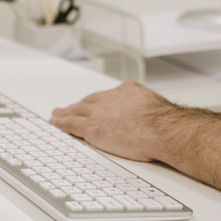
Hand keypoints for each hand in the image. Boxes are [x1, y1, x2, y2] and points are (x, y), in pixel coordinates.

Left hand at [49, 81, 177, 161]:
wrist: (161, 129)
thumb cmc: (165, 124)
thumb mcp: (157, 108)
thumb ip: (149, 110)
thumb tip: (155, 118)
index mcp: (127, 91)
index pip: (108, 96)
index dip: (98, 101)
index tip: (94, 103)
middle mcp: (111, 99)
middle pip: (89, 101)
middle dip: (80, 105)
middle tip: (71, 107)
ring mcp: (100, 113)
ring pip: (77, 110)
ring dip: (66, 112)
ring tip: (58, 113)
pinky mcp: (92, 127)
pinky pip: (71, 123)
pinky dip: (61, 122)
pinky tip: (55, 122)